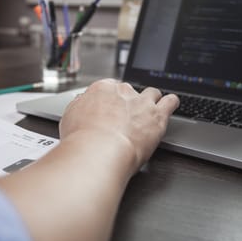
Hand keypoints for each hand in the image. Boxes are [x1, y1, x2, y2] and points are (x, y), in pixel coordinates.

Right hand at [59, 79, 178, 170]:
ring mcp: (142, 102)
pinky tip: (171, 106)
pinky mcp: (158, 116)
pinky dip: (172, 103)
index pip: (109, 88)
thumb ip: (78, 106)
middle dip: (129, 102)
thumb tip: (82, 102)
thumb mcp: (69, 117)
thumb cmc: (83, 139)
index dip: (111, 100)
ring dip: (152, 101)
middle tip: (125, 117)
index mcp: (102, 89)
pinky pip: (171, 102)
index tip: (110, 109)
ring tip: (150, 110)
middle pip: (130, 91)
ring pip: (152, 93)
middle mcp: (123, 92)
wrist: (100, 152)